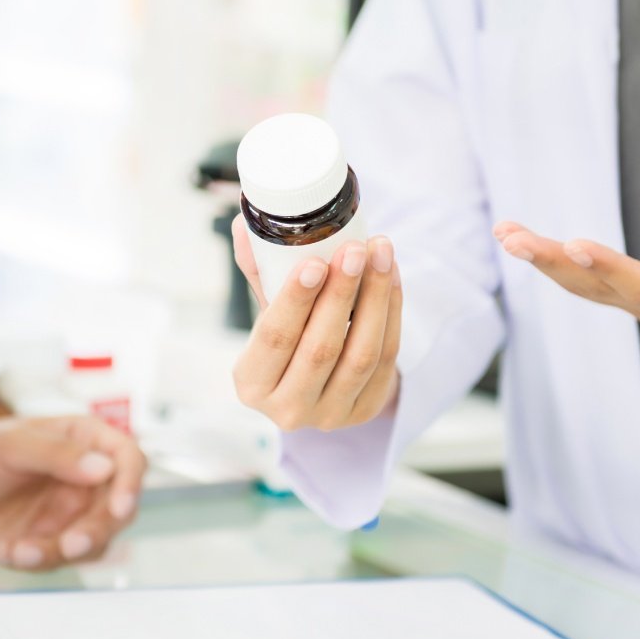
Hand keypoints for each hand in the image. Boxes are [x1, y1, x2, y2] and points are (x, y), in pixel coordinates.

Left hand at [0, 416, 145, 570]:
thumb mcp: (9, 445)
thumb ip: (57, 454)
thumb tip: (105, 467)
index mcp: (82, 439)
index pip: (128, 457)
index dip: (131, 482)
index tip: (119, 507)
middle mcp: (82, 476)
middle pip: (119, 508)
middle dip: (96, 530)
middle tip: (67, 544)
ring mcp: (68, 511)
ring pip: (95, 540)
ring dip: (62, 552)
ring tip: (20, 550)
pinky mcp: (49, 540)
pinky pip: (61, 560)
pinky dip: (38, 562)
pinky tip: (7, 550)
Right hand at [230, 215, 401, 431]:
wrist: (319, 384)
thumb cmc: (288, 338)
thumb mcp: (267, 311)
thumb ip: (260, 272)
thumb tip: (247, 223)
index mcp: (252, 383)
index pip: (274, 339)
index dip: (295, 301)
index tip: (313, 263)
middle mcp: (288, 409)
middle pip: (320, 349)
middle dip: (341, 294)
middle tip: (353, 249)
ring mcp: (331, 415)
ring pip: (361, 354)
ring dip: (375, 298)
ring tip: (379, 253)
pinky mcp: (367, 410)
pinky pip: (387, 358)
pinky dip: (392, 312)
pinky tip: (392, 276)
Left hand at [492, 173, 639, 333]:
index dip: (610, 268)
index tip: (573, 243)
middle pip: (599, 288)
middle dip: (555, 264)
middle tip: (514, 239)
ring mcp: (639, 305)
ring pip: (582, 287)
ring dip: (541, 261)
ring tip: (505, 233)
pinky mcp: (624, 296)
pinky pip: (580, 281)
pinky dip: (549, 260)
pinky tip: (516, 237)